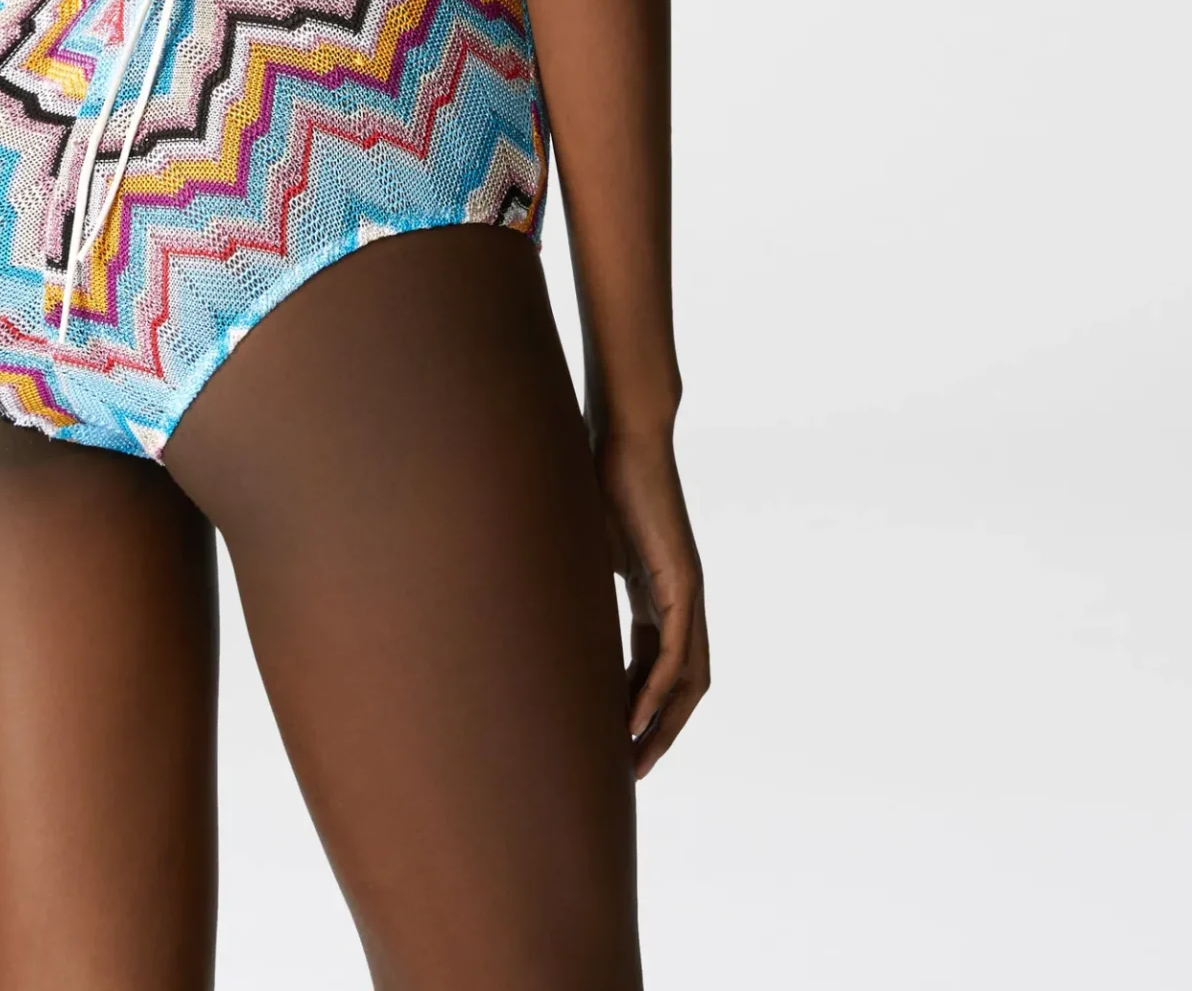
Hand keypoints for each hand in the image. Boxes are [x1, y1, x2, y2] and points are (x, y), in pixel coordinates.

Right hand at [593, 425, 708, 776]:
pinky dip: (658, 691)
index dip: (636, 707)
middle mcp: (677, 599)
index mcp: (653, 592)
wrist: (626, 434)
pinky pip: (677, 652)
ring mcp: (685, 593)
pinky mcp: (684, 583)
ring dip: (663, 725)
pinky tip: (635, 718)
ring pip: (687, 679)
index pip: (654, 666)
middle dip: (656, 732)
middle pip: (679, 685)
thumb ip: (567, 576)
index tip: (611, 743)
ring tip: (633, 761)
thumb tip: (519, 593)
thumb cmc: (596, 475)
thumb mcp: (578, 543)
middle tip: (627, 772)